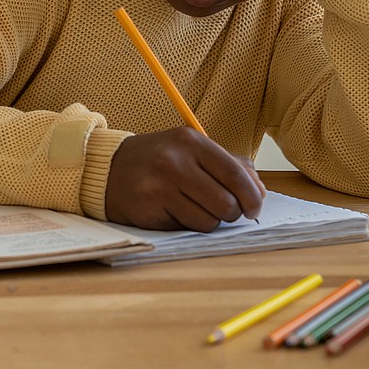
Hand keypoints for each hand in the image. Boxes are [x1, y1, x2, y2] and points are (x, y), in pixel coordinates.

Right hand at [104, 129, 264, 230]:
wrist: (109, 168)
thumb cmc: (158, 161)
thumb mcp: (192, 151)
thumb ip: (229, 165)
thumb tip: (260, 191)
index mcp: (192, 141)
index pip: (237, 174)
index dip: (253, 197)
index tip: (254, 207)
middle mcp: (176, 160)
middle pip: (227, 202)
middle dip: (232, 213)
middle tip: (224, 211)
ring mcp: (161, 184)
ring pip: (210, 220)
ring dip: (209, 221)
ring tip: (194, 208)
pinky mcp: (150, 206)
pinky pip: (188, 227)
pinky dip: (189, 225)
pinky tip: (175, 211)